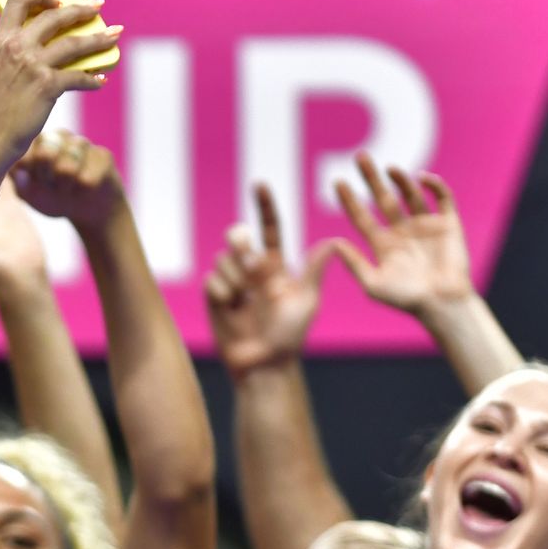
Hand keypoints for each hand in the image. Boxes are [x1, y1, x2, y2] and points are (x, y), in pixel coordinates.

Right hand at [0, 0, 119, 169]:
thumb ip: (17, 56)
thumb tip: (54, 47)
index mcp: (0, 41)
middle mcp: (16, 47)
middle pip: (56, 16)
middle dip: (81, 9)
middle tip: (97, 7)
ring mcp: (32, 65)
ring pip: (74, 43)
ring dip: (98, 39)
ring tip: (114, 36)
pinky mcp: (47, 86)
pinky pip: (79, 77)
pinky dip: (92, 79)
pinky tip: (100, 81)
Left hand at [11, 129, 126, 231]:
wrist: (89, 208)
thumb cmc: (53, 197)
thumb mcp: (29, 192)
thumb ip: (19, 179)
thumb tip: (19, 166)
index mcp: (36, 141)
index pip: (24, 152)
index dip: (26, 173)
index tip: (30, 182)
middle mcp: (58, 136)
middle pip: (45, 155)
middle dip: (46, 179)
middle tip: (51, 187)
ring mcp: (81, 143)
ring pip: (66, 169)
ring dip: (64, 189)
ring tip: (67, 190)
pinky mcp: (103, 155)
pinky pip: (86, 181)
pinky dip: (82, 193)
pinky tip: (85, 190)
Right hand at [203, 185, 331, 376]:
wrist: (263, 364)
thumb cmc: (290, 336)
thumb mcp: (307, 302)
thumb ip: (314, 272)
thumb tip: (336, 243)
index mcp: (277, 266)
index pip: (270, 228)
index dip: (265, 206)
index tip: (260, 184)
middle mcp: (252, 270)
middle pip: (239, 237)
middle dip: (240, 243)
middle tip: (252, 265)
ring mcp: (231, 282)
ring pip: (223, 259)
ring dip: (235, 278)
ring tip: (245, 300)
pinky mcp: (214, 297)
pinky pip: (212, 281)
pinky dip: (222, 293)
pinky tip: (232, 309)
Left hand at [325, 152, 474, 316]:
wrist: (442, 304)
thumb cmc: (406, 299)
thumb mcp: (373, 284)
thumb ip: (354, 263)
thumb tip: (333, 243)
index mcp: (382, 244)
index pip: (361, 216)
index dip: (349, 199)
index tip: (336, 181)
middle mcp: (401, 231)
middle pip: (382, 198)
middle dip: (371, 178)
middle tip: (360, 156)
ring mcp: (424, 225)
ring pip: (409, 194)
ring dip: (400, 180)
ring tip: (389, 168)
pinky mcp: (448, 224)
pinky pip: (441, 198)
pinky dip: (433, 186)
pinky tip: (422, 178)